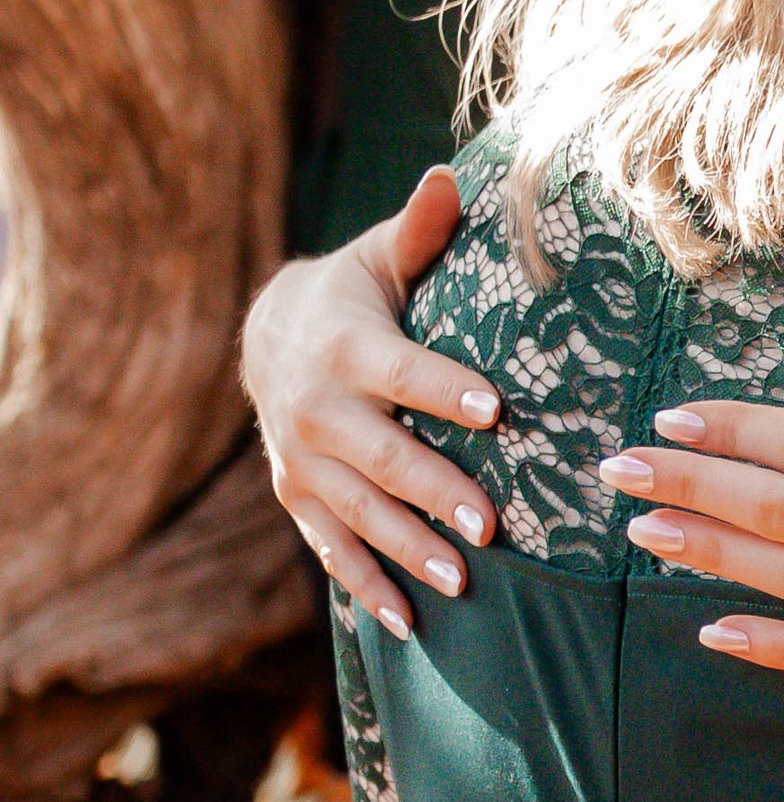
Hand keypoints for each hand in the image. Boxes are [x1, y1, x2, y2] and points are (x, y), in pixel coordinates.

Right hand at [243, 169, 500, 638]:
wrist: (270, 337)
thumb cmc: (356, 293)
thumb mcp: (382, 257)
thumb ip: (422, 230)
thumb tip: (450, 176)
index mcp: (346, 346)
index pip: (401, 370)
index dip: (443, 388)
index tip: (495, 409)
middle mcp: (316, 408)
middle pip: (378, 454)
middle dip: (431, 489)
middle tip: (488, 525)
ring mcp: (302, 460)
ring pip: (356, 512)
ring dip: (407, 549)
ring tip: (462, 582)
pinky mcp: (298, 498)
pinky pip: (331, 548)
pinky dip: (366, 587)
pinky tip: (408, 625)